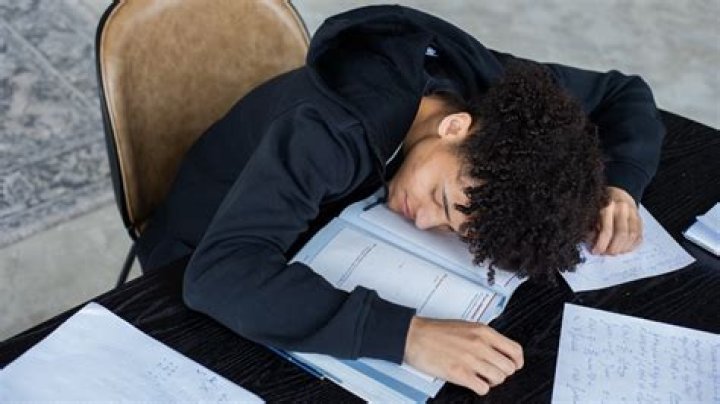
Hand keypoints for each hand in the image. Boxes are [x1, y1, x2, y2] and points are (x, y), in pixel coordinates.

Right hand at [404, 316, 522, 395]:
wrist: (414, 336)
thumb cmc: (435, 331)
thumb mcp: (466, 326)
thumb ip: (483, 337)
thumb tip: (498, 350)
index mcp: (483, 331)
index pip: (515, 350)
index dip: (517, 361)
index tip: (514, 365)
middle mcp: (480, 345)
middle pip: (509, 367)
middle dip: (502, 372)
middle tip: (491, 371)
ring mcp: (471, 360)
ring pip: (498, 379)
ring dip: (491, 381)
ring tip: (480, 377)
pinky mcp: (460, 374)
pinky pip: (483, 388)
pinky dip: (480, 388)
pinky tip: (472, 382)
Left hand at [591, 186, 642, 254]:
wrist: (619, 192)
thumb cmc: (602, 204)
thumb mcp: (592, 212)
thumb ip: (591, 226)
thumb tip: (592, 243)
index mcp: (608, 206)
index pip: (606, 230)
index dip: (601, 244)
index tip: (595, 251)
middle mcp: (622, 209)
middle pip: (621, 234)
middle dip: (613, 248)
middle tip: (606, 254)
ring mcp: (633, 214)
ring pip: (632, 236)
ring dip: (623, 249)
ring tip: (614, 252)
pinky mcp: (640, 219)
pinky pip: (639, 236)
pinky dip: (632, 246)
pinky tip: (623, 249)